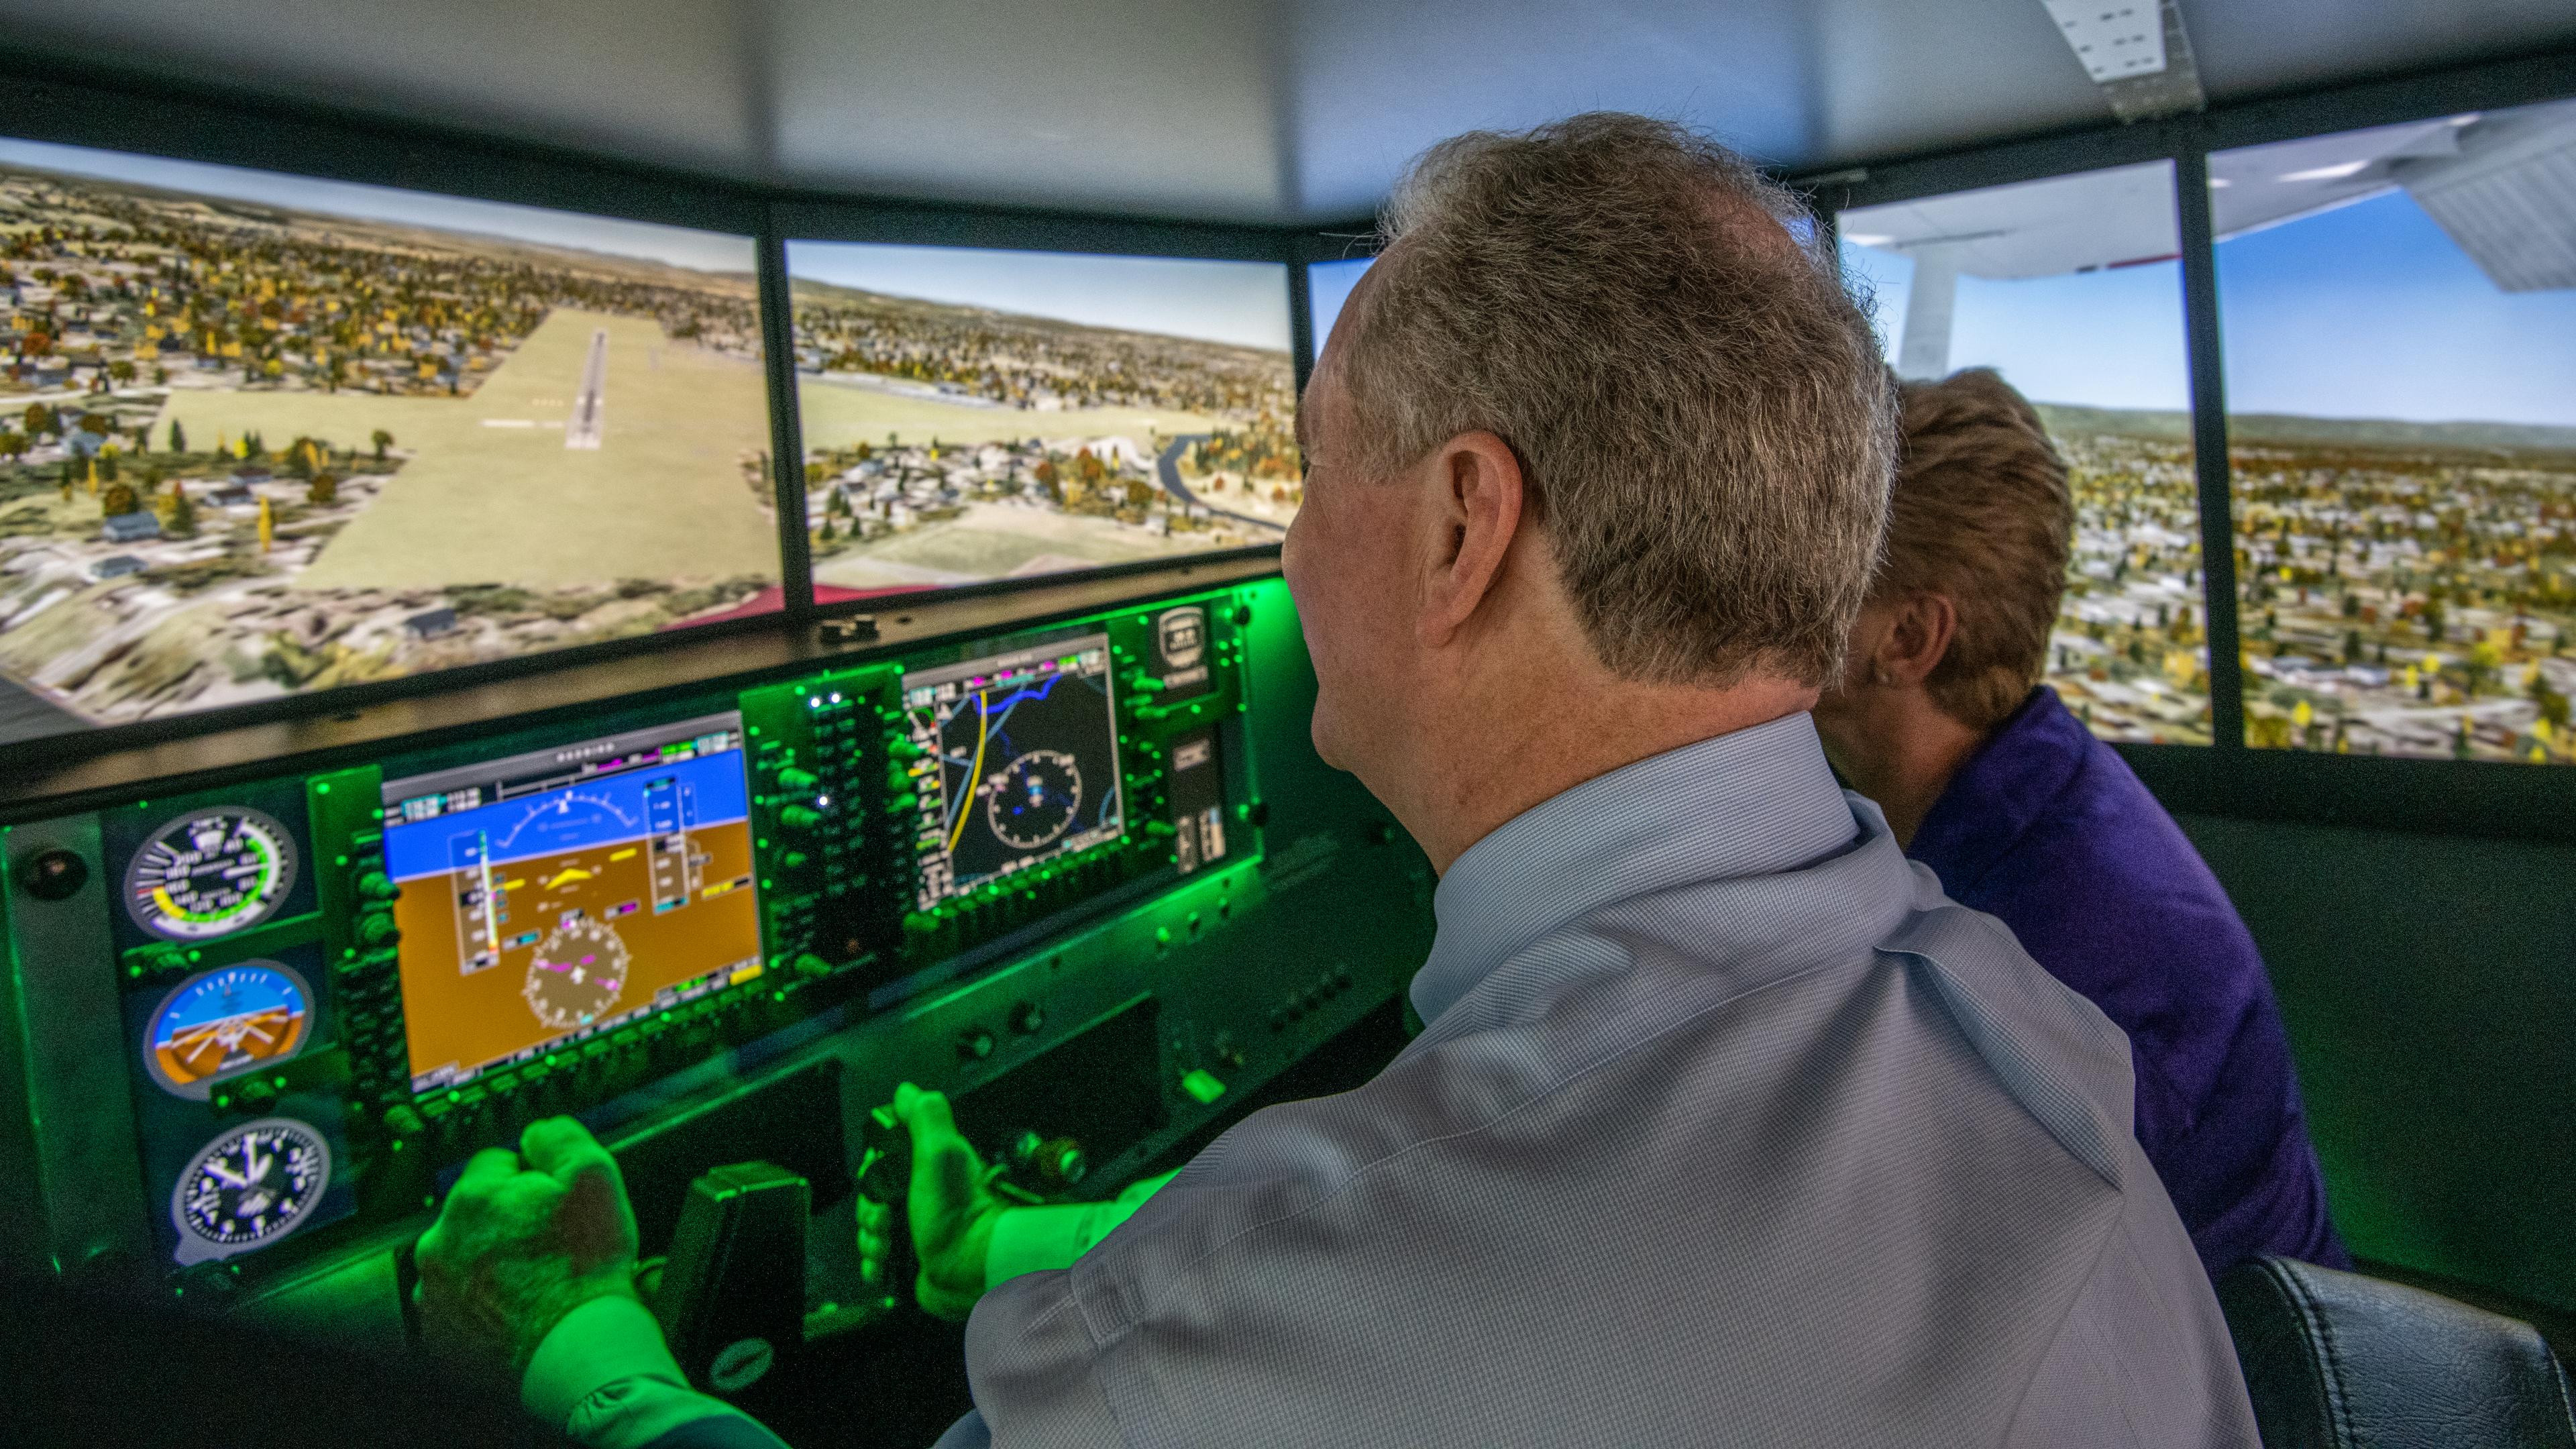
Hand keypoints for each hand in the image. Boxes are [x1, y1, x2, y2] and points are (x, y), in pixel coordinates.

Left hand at [414, 1116, 640, 1378]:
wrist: (573, 1347)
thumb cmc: (585, 1268)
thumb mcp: (593, 1176)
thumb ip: (561, 1138)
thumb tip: (538, 1130)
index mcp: (473, 1198)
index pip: (495, 1163)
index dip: (530, 1177)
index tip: (552, 1203)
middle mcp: (439, 1242)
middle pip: (475, 1212)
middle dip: (506, 1220)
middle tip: (549, 1244)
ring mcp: (435, 1291)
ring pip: (464, 1257)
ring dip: (491, 1261)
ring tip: (534, 1280)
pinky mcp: (439, 1331)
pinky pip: (458, 1303)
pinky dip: (482, 1302)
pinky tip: (517, 1308)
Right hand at [891, 1082, 1001, 1320]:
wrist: (971, 1267)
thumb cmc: (958, 1213)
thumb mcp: (940, 1153)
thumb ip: (926, 1117)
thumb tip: (906, 1092)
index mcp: (927, 1167)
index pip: (879, 1164)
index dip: (871, 1175)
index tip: (878, 1186)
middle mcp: (921, 1196)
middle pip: (870, 1199)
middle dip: (869, 1213)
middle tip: (885, 1220)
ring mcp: (915, 1229)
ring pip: (870, 1231)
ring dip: (870, 1240)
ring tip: (887, 1245)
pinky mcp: (910, 1259)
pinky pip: (877, 1260)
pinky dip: (875, 1264)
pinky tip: (884, 1265)